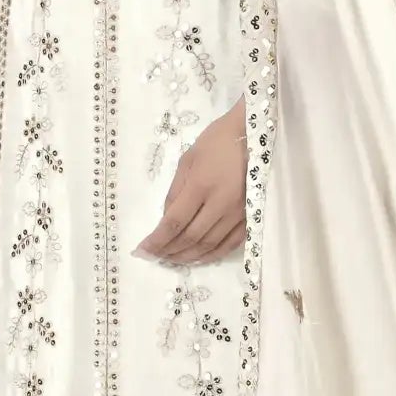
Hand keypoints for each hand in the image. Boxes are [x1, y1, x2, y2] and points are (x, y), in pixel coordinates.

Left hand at [134, 97, 246, 265]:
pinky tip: (199, 257)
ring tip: (173, 259)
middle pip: (191, 237)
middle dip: (170, 250)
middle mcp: (220, 203)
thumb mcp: (187, 160)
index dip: (158, 240)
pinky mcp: (250, 216)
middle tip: (156, 256)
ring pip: (210, 245)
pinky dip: (212, 255)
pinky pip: (230, 244)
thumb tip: (166, 220)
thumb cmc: (216, 143)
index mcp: (201, 185)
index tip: (143, 249)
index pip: (175, 222)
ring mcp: (238, 212)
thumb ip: (175, 192)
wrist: (253, 135)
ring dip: (188, 256)